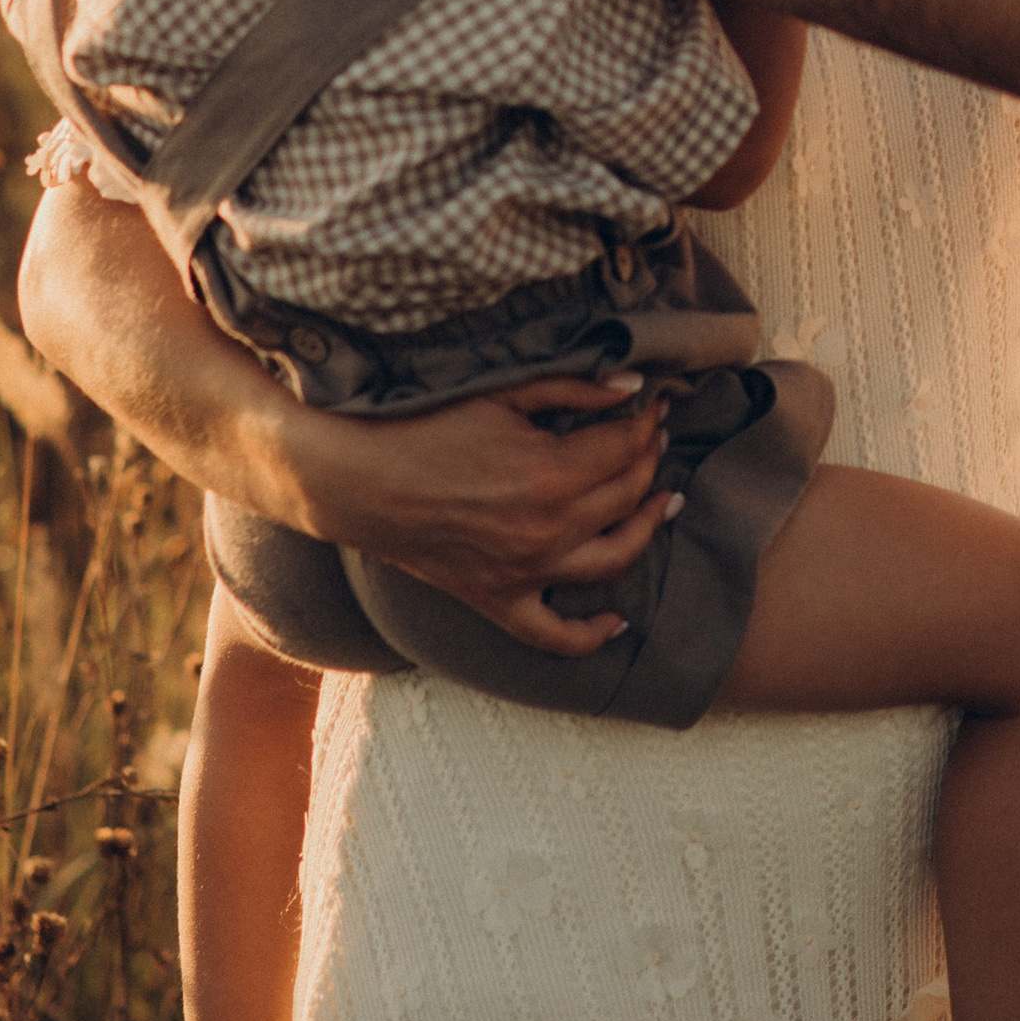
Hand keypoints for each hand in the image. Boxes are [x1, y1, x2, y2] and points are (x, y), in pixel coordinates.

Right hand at [301, 372, 675, 657]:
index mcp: (552, 475)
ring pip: (614, 560)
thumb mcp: (502, 394)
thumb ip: (573, 388)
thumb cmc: (423, 427)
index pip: (625, 447)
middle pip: (626, 495)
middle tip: (653, 438)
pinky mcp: (497, 601)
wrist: (355, 481)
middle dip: (649, 460)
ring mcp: (524, 574)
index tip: (655, 404)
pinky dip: (593, 633)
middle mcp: (547, 532)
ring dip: (647, 529)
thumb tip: (633, 385)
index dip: (647, 421)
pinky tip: (619, 618)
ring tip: (664, 503)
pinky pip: (555, 635)